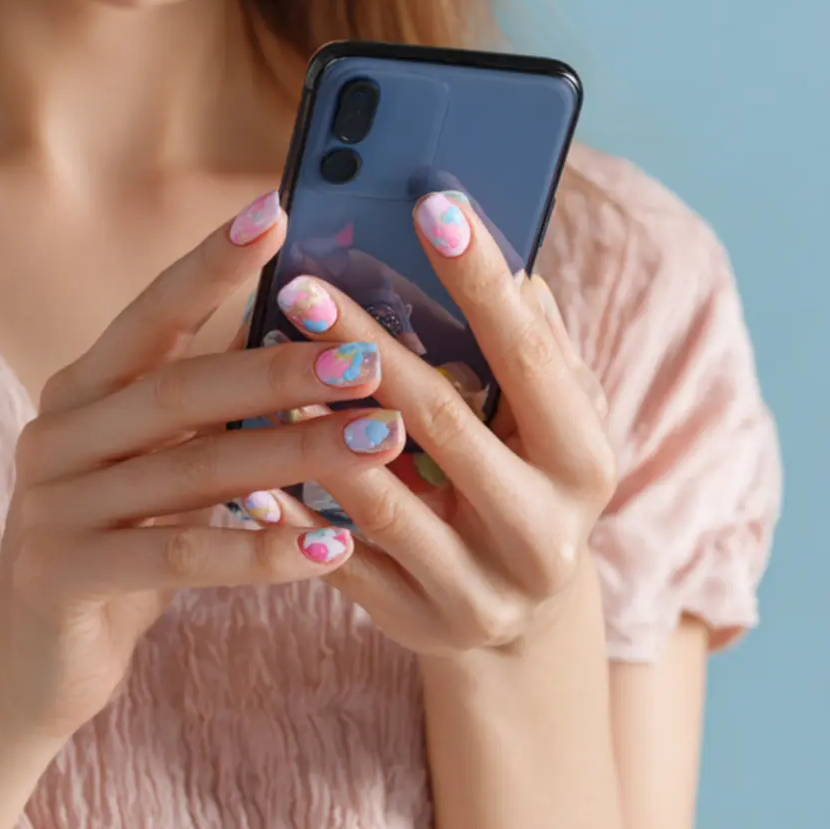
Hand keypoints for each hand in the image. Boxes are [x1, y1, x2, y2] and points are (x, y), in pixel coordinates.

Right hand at [0, 192, 404, 738]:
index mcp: (84, 389)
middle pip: (180, 388)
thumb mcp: (160, 460)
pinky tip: (331, 549)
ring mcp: (52, 505)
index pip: (153, 313)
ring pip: (190, 470)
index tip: (279, 209)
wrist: (30, 656)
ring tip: (380, 442)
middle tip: (370, 357)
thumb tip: (315, 334)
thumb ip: (208, 404)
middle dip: (282, 368)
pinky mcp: (61, 577)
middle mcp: (59, 433)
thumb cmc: (123, 538)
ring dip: (295, 453)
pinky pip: (177, 557)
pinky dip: (259, 553)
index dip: (212, 263)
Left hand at [237, 191, 615, 655]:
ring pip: (381, 498)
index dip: (482, 282)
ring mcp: (477, 588)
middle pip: (442, 423)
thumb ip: (538, 356)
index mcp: (585, 465)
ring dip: (314, 425)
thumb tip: (517, 275)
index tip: (436, 204)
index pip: (531, 358)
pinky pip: (337, 562)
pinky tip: (244, 464)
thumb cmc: (529, 490)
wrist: (518, 624)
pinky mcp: (415, 621)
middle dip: (368, 345)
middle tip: (302, 285)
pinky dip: (289, 512)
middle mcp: (541, 534)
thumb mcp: (553, 427)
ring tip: (263, 356)